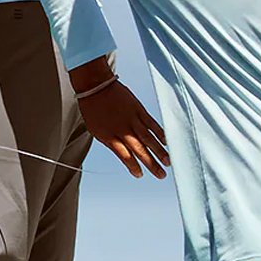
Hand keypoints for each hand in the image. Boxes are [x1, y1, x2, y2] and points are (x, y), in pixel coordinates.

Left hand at [71, 58, 168, 178]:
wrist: (95, 85)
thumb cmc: (93, 108)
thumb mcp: (95, 129)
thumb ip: (110, 141)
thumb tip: (122, 152)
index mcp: (110, 137)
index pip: (125, 156)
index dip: (133, 166)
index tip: (140, 175)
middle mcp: (123, 130)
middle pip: (140, 150)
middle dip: (151, 164)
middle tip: (161, 175)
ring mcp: (132, 119)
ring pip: (148, 138)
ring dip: (159, 151)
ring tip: (168, 162)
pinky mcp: (138, 109)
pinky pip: (151, 123)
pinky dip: (160, 133)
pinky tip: (166, 142)